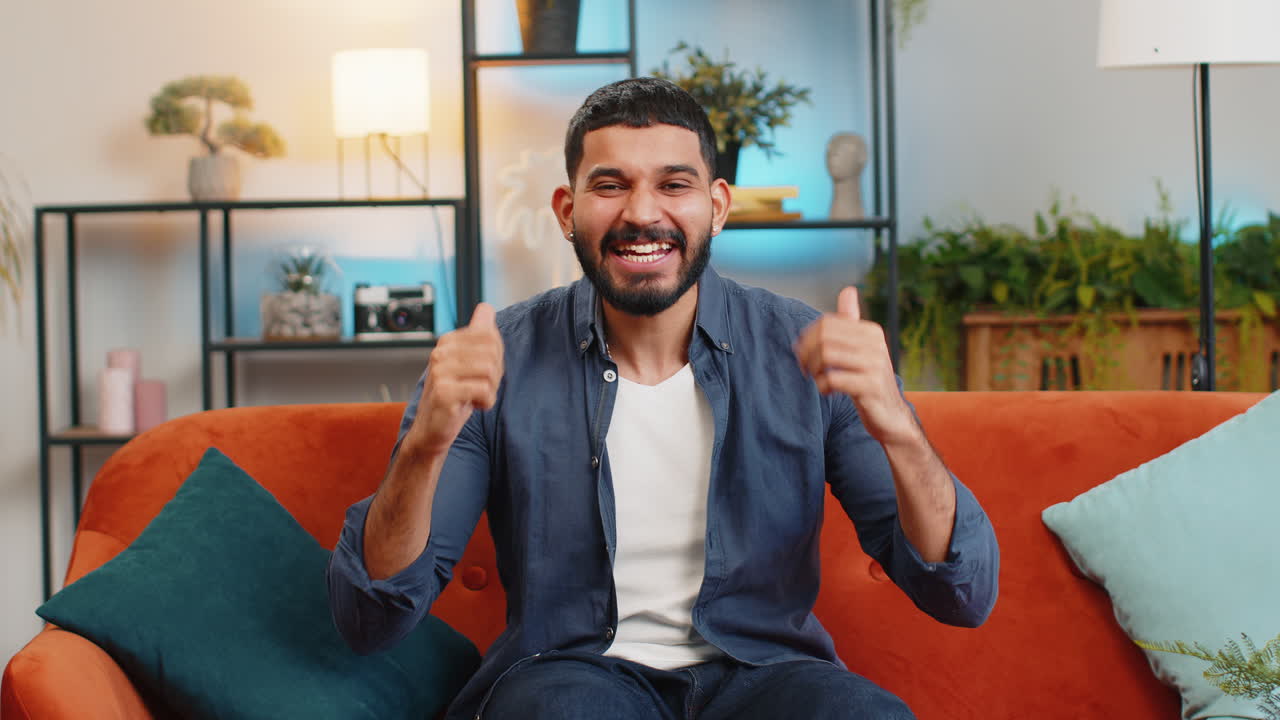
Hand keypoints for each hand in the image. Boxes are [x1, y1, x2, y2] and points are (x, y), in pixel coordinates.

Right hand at [409, 303, 504, 455]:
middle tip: (479, 387)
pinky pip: (484, 390)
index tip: (481, 372)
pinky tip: (472, 405)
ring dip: (490, 389)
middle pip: (492, 353)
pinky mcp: (444, 391)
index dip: (495, 357)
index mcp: (448, 340)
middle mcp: (441, 351)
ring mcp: (440, 370)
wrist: (432, 428)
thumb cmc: (453, 396)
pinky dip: (486, 402)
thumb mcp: (468, 362)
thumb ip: (478, 334)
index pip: (490, 336)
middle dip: (494, 374)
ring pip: (489, 370)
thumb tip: (485, 307)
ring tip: (475, 395)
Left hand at [794, 287, 914, 444]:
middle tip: (804, 368)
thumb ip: (852, 322)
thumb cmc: (869, 381)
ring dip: (813, 370)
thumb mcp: (863, 349)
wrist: (891, 416)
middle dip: (806, 352)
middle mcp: (875, 344)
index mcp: (871, 331)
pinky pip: (832, 379)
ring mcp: (874, 365)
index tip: (802, 353)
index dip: (807, 337)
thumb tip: (848, 290)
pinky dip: (822, 386)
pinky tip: (827, 391)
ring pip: (826, 355)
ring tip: (816, 379)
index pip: (827, 322)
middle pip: (824, 337)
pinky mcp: (870, 386)